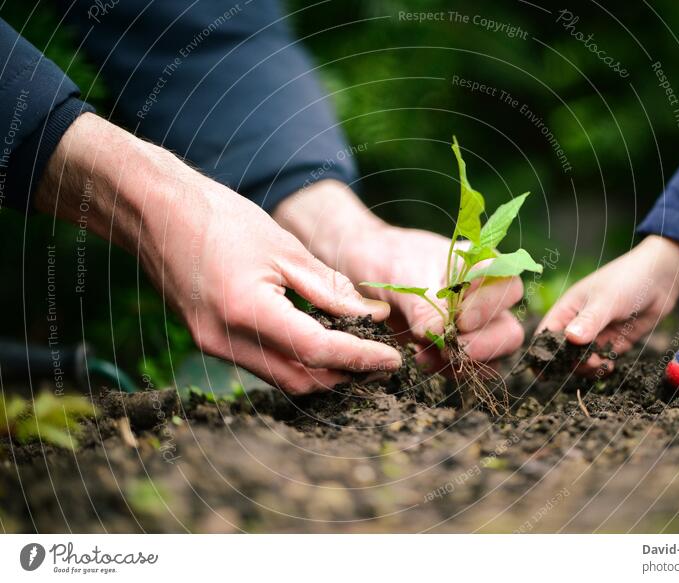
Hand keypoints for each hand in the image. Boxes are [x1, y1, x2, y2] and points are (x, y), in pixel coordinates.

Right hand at [35, 114, 401, 394]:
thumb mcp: (285, 249)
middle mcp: (227, 341)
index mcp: (248, 312)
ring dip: (321, 372)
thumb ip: (330, 289)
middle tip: (379, 359)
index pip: (318, 352)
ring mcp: (214, 346)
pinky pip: (263, 365)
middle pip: (302, 379)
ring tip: (356, 353)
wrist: (156, 213)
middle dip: (345, 375)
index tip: (392, 361)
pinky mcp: (210, 342)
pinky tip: (318, 342)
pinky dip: (296, 361)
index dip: (361, 359)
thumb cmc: (220, 220)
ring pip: (282, 379)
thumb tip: (371, 316)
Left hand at [274, 181, 525, 369]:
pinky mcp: (455, 347)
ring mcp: (472, 325)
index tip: (459, 320)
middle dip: (483, 345)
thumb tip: (440, 334)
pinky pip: (469, 368)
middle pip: (508, 328)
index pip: (507, 286)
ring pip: (493, 354)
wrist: (360, 269)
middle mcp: (483, 297)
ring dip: (465, 363)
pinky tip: (421, 360)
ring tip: (427, 357)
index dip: (489, 306)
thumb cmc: (385, 260)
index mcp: (479, 266)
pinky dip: (449, 370)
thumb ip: (424, 304)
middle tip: (453, 351)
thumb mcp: (403, 278)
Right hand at [536, 235, 678, 372]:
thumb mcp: (606, 300)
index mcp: (567, 309)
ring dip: (587, 367)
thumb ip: (590, 321)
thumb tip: (571, 339)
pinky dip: (603, 367)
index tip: (542, 372)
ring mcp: (596, 334)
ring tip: (600, 364)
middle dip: (569, 363)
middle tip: (586, 364)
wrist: (661, 279)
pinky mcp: (614, 342)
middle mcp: (578, 323)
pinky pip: (602, 360)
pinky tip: (611, 366)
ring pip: (582, 359)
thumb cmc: (627, 280)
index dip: (541, 353)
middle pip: (563, 352)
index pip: (546, 334)